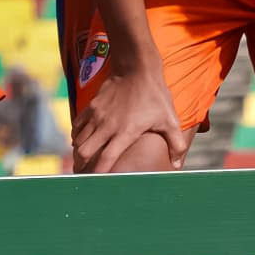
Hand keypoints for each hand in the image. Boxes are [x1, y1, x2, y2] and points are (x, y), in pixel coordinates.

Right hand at [68, 63, 184, 173]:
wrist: (137, 68)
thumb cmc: (155, 95)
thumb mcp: (170, 119)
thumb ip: (176, 143)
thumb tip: (177, 164)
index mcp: (125, 133)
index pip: (105, 160)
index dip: (98, 175)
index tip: (96, 185)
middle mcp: (107, 126)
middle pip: (84, 153)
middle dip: (81, 167)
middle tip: (84, 176)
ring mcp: (96, 116)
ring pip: (78, 141)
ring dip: (78, 153)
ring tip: (82, 162)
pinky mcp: (91, 107)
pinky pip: (76, 127)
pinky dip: (76, 137)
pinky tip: (82, 142)